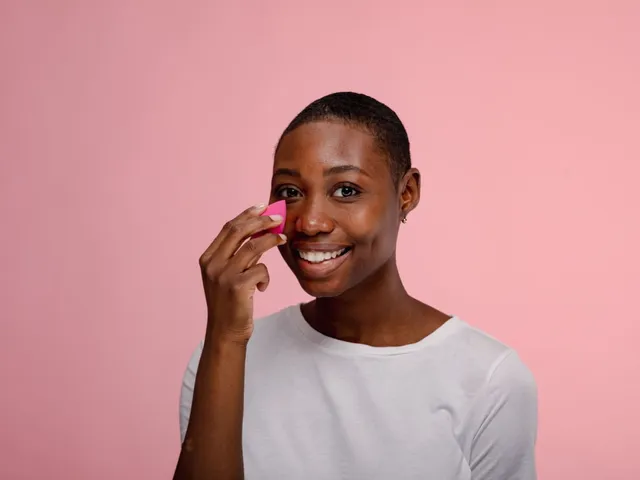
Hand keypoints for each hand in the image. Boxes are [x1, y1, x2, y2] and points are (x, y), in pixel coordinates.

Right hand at [198, 203, 285, 345]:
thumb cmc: (230, 304)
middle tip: (278, 218)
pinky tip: (262, 287)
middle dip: (261, 221)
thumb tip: (261, 232)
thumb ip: (238, 255)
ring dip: (271, 241)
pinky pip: (262, 269)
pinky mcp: (237, 287)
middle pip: (239, 231)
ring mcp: (224, 275)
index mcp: (208, 258)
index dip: (246, 215)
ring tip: (283, 240)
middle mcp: (213, 264)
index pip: (228, 228)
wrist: (225, 333)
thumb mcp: (228, 276)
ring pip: (254, 247)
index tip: (262, 207)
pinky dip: (267, 276)